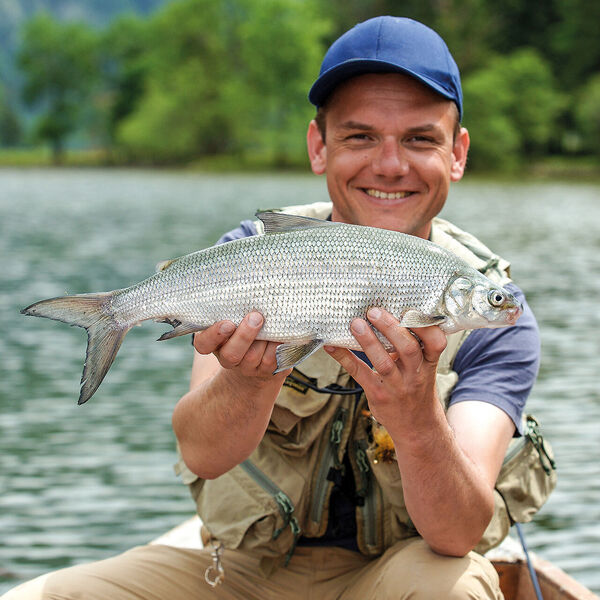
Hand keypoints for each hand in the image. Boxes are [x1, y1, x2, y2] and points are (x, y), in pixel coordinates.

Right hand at [193, 312, 288, 379]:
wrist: (262, 351)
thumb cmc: (244, 324)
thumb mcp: (234, 316)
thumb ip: (234, 308)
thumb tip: (248, 288)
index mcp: (214, 342)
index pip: (203, 344)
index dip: (214, 335)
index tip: (228, 323)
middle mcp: (228, 358)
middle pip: (231, 354)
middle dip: (244, 336)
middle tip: (256, 317)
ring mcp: (247, 367)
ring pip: (254, 357)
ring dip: (264, 339)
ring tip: (272, 322)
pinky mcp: (266, 371)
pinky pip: (272, 360)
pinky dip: (278, 345)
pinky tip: (282, 334)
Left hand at [325, 308, 446, 426]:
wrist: (417, 428)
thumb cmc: (416, 388)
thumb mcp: (422, 368)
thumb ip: (412, 346)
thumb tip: (387, 314)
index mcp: (428, 363)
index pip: (436, 342)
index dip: (425, 325)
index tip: (408, 309)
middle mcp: (415, 375)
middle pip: (408, 349)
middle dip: (391, 328)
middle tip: (374, 312)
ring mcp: (396, 387)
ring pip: (384, 363)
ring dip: (368, 341)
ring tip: (355, 324)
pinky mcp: (378, 395)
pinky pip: (360, 374)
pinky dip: (344, 358)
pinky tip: (332, 346)